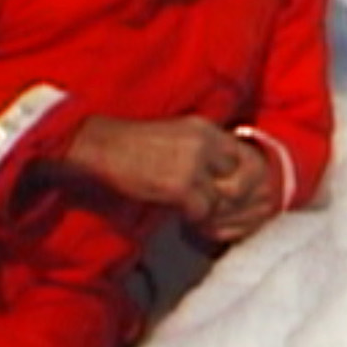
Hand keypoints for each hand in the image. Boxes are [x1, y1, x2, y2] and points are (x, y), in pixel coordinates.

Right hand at [63, 115, 273, 236]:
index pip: (247, 155)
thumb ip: (205, 150)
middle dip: (232, 198)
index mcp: (205, 128)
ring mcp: (193, 164)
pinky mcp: (179, 186)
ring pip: (224, 198)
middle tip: (216, 208)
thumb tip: (228, 177)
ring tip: (194, 211)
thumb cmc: (133, 147)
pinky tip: (179, 214)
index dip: (243, 178)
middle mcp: (204, 142)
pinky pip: (203, 211)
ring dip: (211, 209)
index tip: (231, 192)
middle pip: (243, 178)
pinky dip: (194, 218)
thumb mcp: (177, 136)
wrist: (99, 148)